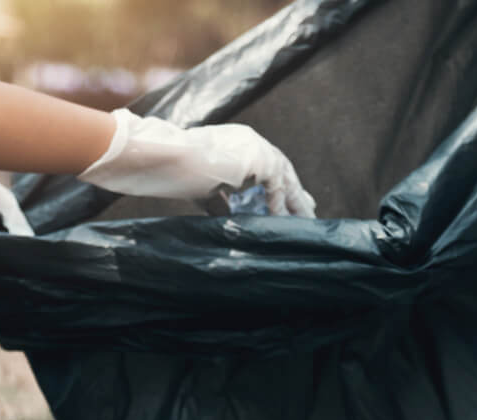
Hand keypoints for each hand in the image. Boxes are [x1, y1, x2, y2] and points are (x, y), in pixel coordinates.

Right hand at [79, 109, 316, 216]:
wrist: (168, 158)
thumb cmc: (176, 171)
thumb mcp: (204, 188)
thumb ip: (221, 200)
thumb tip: (230, 217)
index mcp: (238, 145)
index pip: (265, 166)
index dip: (278, 185)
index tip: (286, 201)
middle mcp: (251, 143)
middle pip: (281, 169)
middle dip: (294, 192)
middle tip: (308, 209)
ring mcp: (256, 148)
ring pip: (284, 177)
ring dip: (294, 199)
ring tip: (304, 219)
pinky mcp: (258, 159)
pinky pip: (275, 186)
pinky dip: (277, 203)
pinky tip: (278, 219)